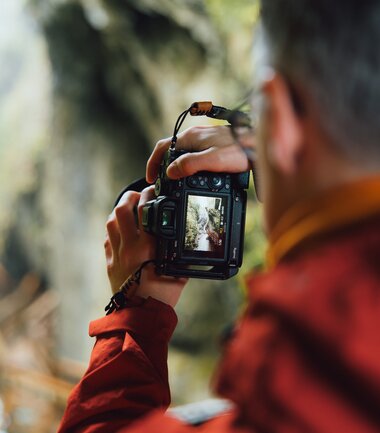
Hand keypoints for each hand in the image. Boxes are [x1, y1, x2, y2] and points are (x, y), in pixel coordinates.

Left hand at [105, 186, 186, 306]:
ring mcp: (116, 254)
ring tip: (127, 210)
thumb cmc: (162, 296)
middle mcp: (130, 246)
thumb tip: (185, 243)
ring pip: (111, 222)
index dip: (148, 194)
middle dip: (129, 198)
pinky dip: (113, 231)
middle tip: (137, 196)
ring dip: (119, 212)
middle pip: (122, 210)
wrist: (141, 317)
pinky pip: (107, 240)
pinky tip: (121, 231)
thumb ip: (179, 254)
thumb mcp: (178, 271)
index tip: (153, 191)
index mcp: (148, 245)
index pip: (145, 209)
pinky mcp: (109, 263)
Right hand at [146, 125, 255, 182]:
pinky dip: (188, 165)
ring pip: (182, 153)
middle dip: (162, 166)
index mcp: (191, 137)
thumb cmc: (240, 151)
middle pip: (170, 150)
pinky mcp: (214, 144)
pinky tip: (194, 175)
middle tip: (161, 183)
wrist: (259, 144)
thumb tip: (170, 172)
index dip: (153, 163)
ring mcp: (204, 139)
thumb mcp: (213, 160)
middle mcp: (195, 135)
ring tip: (175, 182)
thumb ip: (190, 164)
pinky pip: (194, 154)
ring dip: (175, 166)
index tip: (151, 179)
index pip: (162, 147)